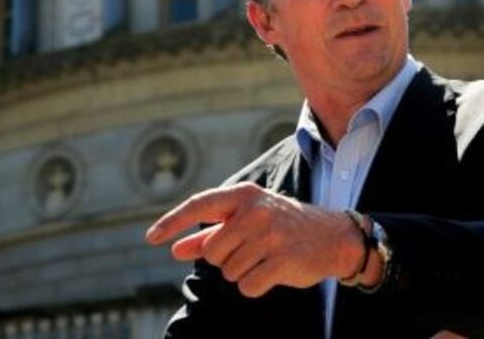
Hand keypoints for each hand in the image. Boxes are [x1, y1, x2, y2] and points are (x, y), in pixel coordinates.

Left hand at [146, 182, 364, 297]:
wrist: (332, 237)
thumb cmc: (282, 228)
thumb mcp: (248, 222)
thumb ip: (210, 235)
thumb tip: (175, 249)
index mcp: (246, 195)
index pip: (200, 205)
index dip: (173, 221)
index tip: (151, 237)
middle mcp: (256, 211)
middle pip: (213, 252)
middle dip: (226, 258)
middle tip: (252, 250)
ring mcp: (271, 235)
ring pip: (229, 272)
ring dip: (244, 272)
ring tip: (267, 257)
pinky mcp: (283, 260)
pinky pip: (247, 287)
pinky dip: (256, 285)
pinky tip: (274, 271)